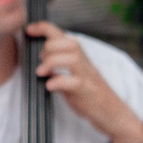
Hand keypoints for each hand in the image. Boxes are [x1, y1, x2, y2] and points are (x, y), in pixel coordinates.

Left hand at [28, 22, 142, 142]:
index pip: (64, 36)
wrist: (112, 114)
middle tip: (40, 61)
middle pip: (71, 43)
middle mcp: (85, 64)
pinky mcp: (88, 92)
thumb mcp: (71, 78)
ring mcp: (88, 77)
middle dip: (50, 47)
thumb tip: (41, 65)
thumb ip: (58, 70)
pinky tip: (50, 86)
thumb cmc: (89, 95)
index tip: (30, 29)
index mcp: (80, 58)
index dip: (46, 28)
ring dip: (52, 62)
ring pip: (74, 58)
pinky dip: (59, 82)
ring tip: (41, 72)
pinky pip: (75, 83)